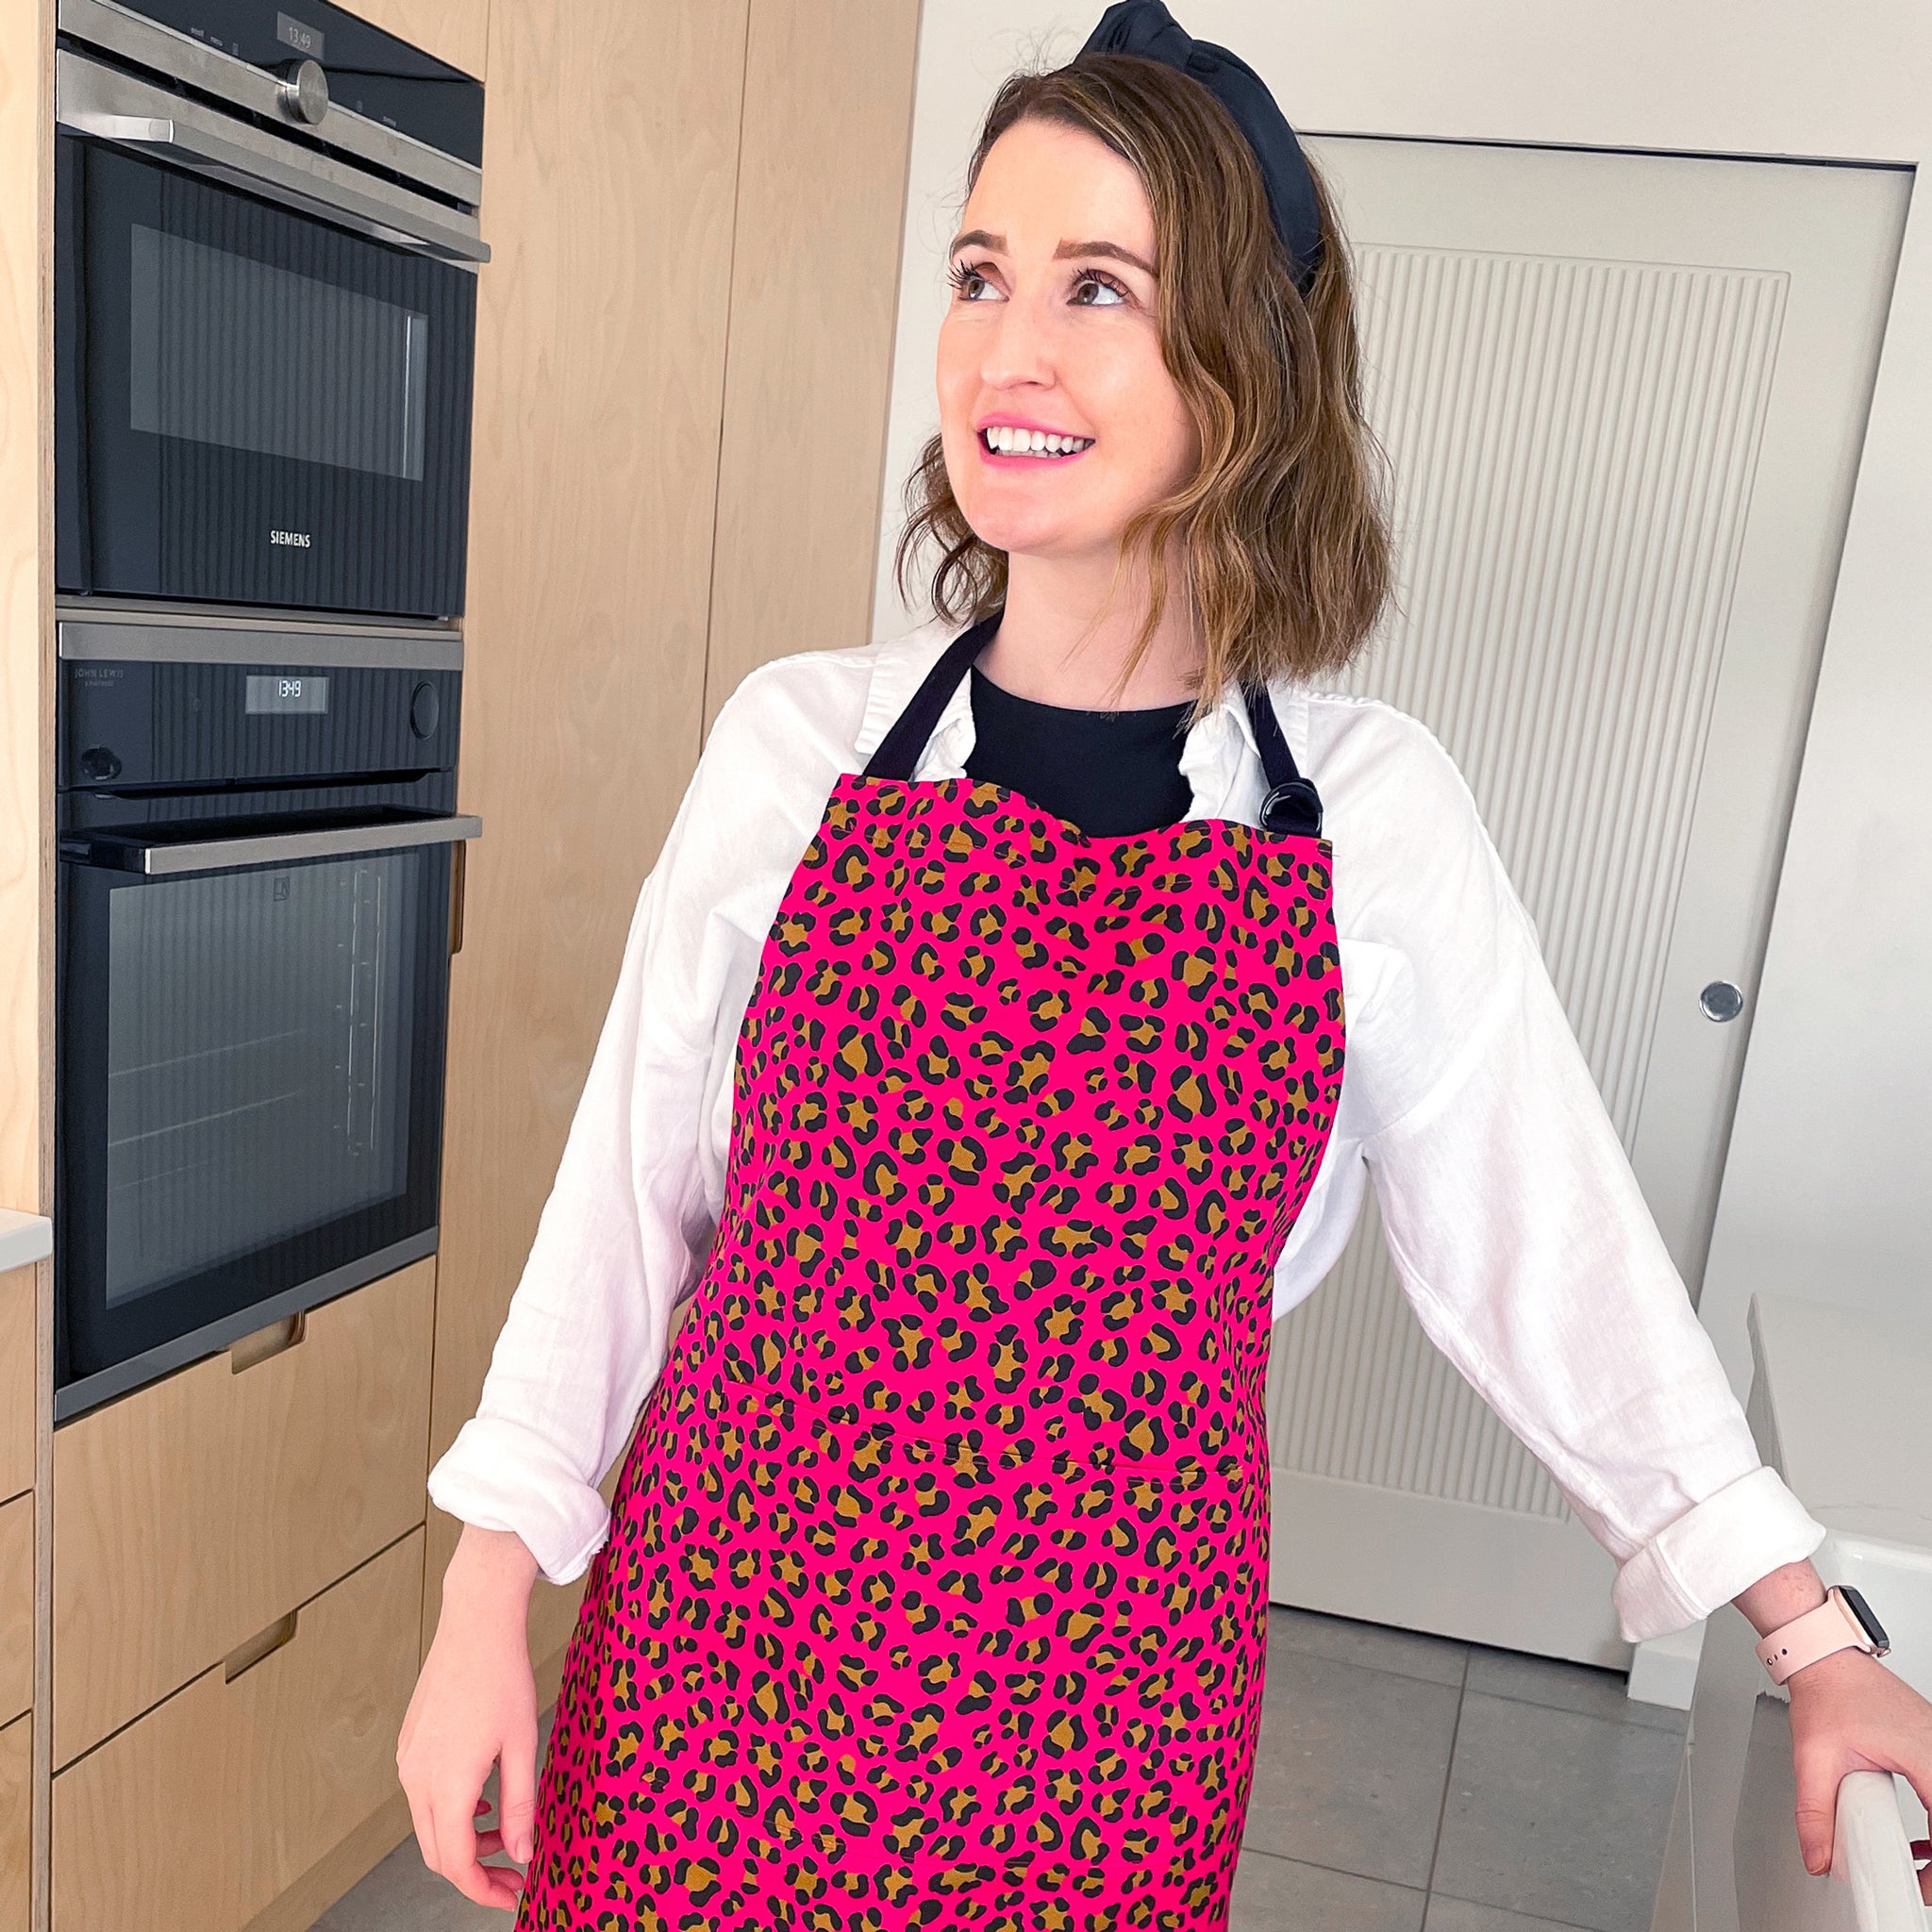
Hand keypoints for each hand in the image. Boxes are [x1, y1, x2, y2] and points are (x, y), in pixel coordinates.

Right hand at [397, 1525, 542, 1912]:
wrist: (476, 1623)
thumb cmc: (502, 1676)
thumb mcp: (522, 1744)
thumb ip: (520, 1806)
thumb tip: (522, 1854)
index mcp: (446, 1783)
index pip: (456, 1864)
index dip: (483, 1891)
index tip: (512, 1897)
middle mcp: (417, 1778)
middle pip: (436, 1852)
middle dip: (474, 1873)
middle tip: (513, 1874)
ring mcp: (408, 1760)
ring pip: (428, 1825)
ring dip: (462, 1841)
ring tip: (502, 1834)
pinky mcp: (409, 1744)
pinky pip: (424, 1796)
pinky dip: (450, 1811)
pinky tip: (482, 1798)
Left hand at [1735, 1559, 1931, 1900]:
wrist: (1824, 1657)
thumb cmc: (1827, 1691)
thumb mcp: (1813, 1758)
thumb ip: (1814, 1813)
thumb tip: (1817, 1855)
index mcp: (1922, 1753)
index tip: (1921, 1885)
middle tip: (1918, 1880)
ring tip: (1916, 1863)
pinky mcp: (1931, 1746)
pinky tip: (1920, 1838)